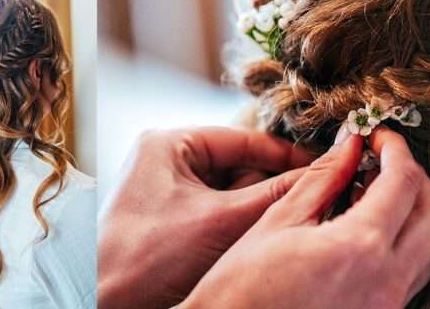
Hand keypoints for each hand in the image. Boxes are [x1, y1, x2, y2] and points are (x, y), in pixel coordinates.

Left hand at [97, 127, 314, 308]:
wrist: (106, 304)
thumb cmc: (146, 259)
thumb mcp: (221, 221)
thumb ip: (274, 194)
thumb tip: (321, 172)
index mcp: (169, 144)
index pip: (243, 138)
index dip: (286, 153)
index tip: (323, 165)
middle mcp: (167, 162)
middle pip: (240, 168)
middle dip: (267, 188)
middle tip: (302, 204)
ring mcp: (169, 193)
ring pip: (232, 194)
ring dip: (253, 212)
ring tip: (273, 226)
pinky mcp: (172, 222)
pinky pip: (218, 216)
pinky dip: (238, 228)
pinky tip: (249, 241)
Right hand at [180, 127, 429, 308]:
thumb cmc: (240, 289)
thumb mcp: (278, 222)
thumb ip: (322, 179)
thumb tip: (350, 146)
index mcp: (360, 248)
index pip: (404, 181)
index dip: (394, 147)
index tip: (377, 135)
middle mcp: (388, 282)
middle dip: (415, 178)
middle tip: (381, 160)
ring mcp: (388, 306)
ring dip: (411, 213)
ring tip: (370, 195)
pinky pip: (412, 274)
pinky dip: (402, 244)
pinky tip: (367, 232)